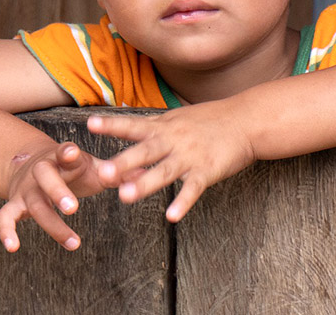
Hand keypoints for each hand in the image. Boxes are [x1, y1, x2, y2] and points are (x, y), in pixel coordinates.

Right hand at [0, 141, 106, 251]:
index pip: (63, 152)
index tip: (72, 153)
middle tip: (73, 208)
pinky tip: (12, 247)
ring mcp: (27, 188)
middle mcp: (40, 170)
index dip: (67, 152)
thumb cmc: (71, 168)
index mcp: (61, 157)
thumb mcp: (91, 166)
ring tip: (74, 243)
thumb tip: (141, 174)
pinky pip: (5, 217)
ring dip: (53, 225)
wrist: (34, 163)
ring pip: (35, 204)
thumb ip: (113, 172)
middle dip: (57, 192)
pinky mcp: (15, 203)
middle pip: (45, 177)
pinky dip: (5, 231)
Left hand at [88, 101, 255, 222]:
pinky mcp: (207, 171)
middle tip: (101, 173)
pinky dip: (183, 202)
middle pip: (144, 152)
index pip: (133, 125)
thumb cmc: (208, 120)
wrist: (246, 121)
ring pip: (164, 172)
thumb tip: (126, 136)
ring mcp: (190, 156)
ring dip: (144, 184)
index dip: (111, 125)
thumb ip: (152, 130)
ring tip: (125, 197)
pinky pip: (192, 189)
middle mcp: (173, 140)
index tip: (89, 124)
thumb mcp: (176, 119)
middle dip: (123, 163)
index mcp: (163, 127)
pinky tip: (171, 216)